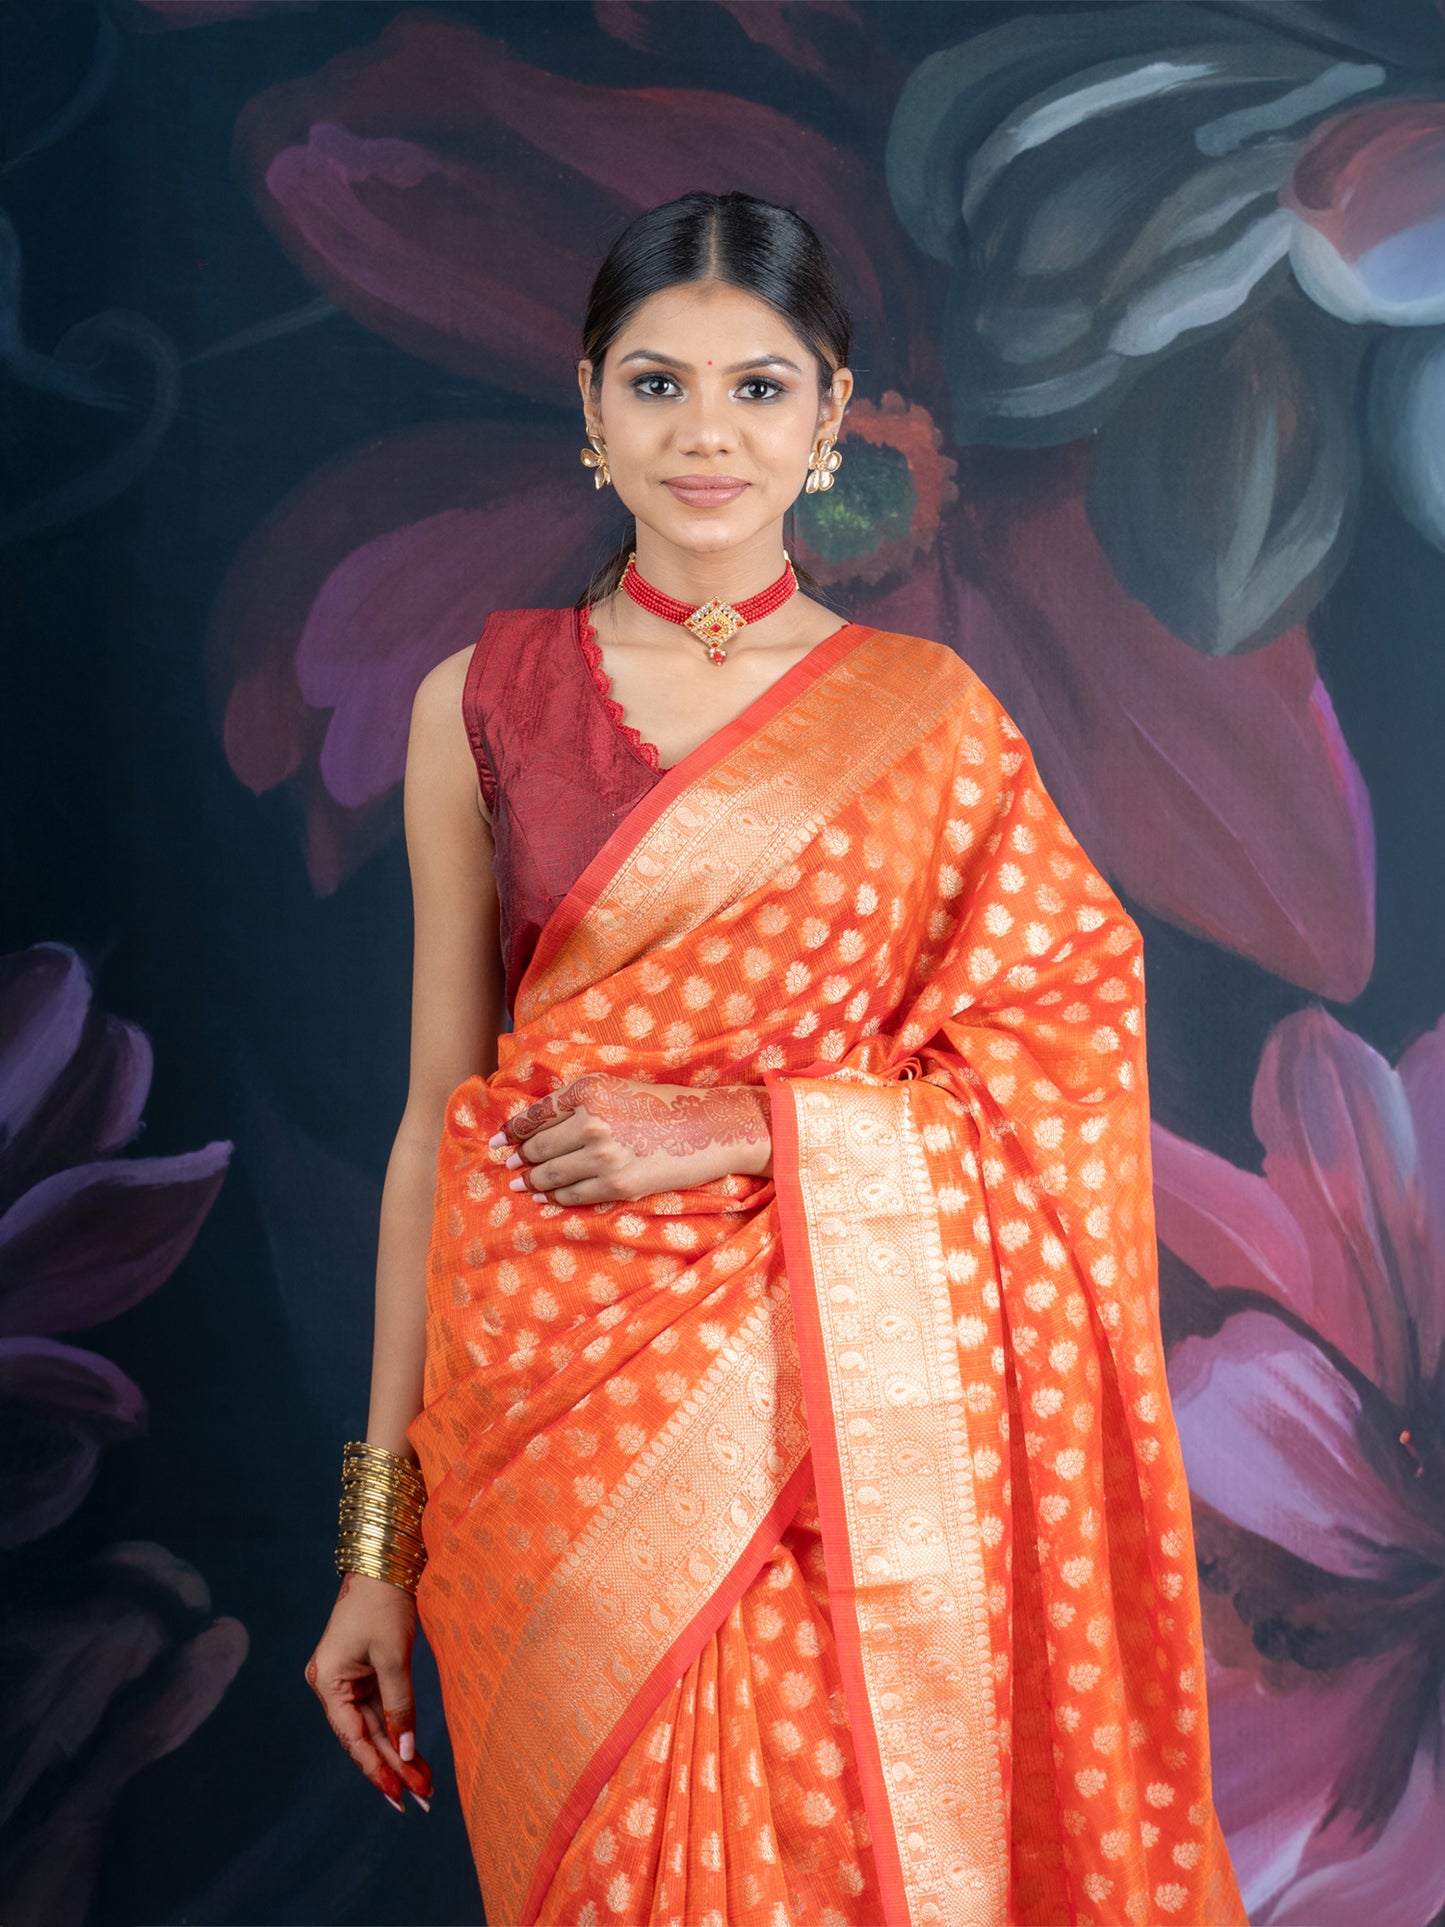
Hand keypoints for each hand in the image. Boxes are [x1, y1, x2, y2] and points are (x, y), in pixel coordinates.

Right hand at [304, 1572, 433, 1811]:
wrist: (385, 1563)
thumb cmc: (384, 1603)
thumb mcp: (393, 1656)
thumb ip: (399, 1705)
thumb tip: (407, 1752)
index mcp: (327, 1681)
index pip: (353, 1737)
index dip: (377, 1769)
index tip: (400, 1796)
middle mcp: (331, 1685)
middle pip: (364, 1737)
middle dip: (393, 1768)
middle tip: (422, 1799)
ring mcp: (345, 1680)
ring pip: (374, 1727)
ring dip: (399, 1754)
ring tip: (425, 1784)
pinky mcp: (362, 1673)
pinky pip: (379, 1711)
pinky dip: (397, 1731)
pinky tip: (414, 1754)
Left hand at [493, 1073, 771, 1203]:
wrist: (707, 1128)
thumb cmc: (661, 1104)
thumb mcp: (615, 1088)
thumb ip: (576, 1102)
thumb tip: (533, 1128)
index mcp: (589, 1091)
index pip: (537, 1114)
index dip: (512, 1131)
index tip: (497, 1142)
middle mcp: (591, 1121)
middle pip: (539, 1147)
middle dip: (521, 1158)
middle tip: (511, 1165)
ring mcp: (603, 1155)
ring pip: (551, 1174)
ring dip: (533, 1181)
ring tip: (523, 1183)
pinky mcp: (617, 1183)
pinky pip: (573, 1194)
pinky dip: (556, 1196)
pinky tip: (547, 1196)